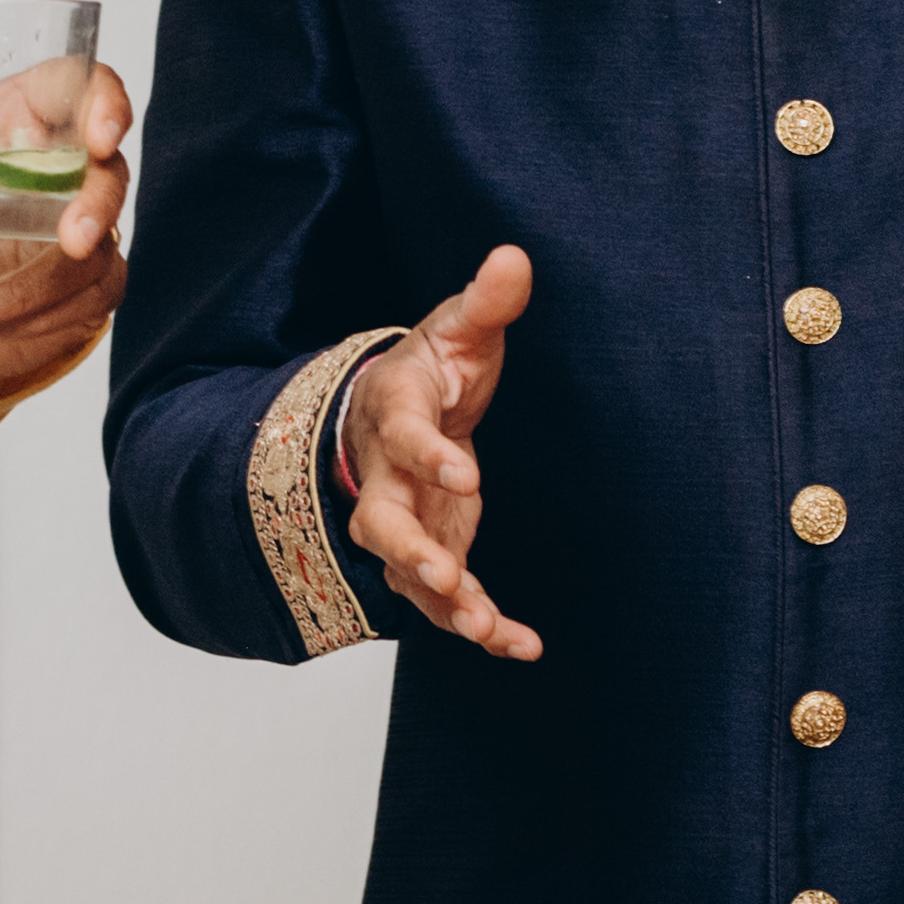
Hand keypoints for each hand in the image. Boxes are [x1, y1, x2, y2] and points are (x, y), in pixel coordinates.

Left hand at [0, 59, 133, 400]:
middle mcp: (51, 173)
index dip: (103, 101)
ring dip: (39, 285)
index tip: (101, 134)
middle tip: (72, 240)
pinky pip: (89, 299)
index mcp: (9, 123)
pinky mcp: (80, 290)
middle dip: (97, 206)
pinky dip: (39, 316)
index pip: (77, 87)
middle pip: (109, 170)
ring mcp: (71, 233)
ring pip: (99, 247)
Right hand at [341, 246, 537, 661]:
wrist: (398, 410)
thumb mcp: (459, 328)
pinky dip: (481, 625)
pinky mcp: (433, 552)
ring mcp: (407, 521)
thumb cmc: (431, 367)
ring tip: (483, 627)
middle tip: (442, 577)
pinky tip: (522, 646)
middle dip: (409, 552)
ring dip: (444, 604)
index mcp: (395, 414)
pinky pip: (448, 600)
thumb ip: (487, 302)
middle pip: (381, 523)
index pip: (404, 435)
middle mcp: (388, 477)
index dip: (429, 455)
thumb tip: (515, 257)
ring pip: (408, 574)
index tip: (466, 471)